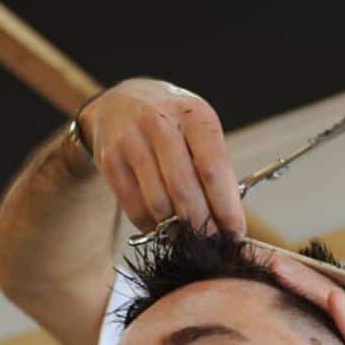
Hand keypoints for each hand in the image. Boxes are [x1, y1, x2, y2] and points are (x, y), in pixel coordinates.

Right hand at [77, 79, 245, 235]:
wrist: (118, 102)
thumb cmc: (171, 124)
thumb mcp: (199, 131)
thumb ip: (215, 169)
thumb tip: (230, 222)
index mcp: (193, 114)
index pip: (213, 169)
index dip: (226, 208)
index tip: (235, 232)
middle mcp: (160, 122)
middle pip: (184, 189)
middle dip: (201, 224)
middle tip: (211, 242)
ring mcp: (131, 140)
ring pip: (158, 203)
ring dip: (176, 228)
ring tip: (188, 236)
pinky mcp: (109, 159)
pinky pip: (134, 207)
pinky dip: (151, 225)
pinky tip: (161, 227)